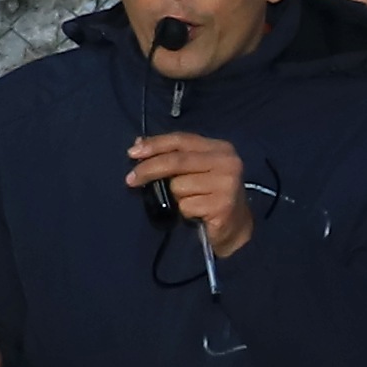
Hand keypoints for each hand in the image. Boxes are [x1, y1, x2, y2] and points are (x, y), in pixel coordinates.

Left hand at [124, 127, 254, 258]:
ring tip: (189, 201)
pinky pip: (186, 205)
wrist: (236, 227)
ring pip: (178, 186)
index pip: (181, 140)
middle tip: (130, 179)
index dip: (155, 144)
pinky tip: (197, 214)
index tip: (132, 152)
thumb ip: (171, 156)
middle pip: (177, 161)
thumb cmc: (209, 195)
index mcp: (220, 148)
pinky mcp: (223, 205)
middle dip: (148, 169)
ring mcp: (227, 183)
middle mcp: (227, 162)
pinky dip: (184, 212)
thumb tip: (138, 143)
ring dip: (175, 197)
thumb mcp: (193, 170)